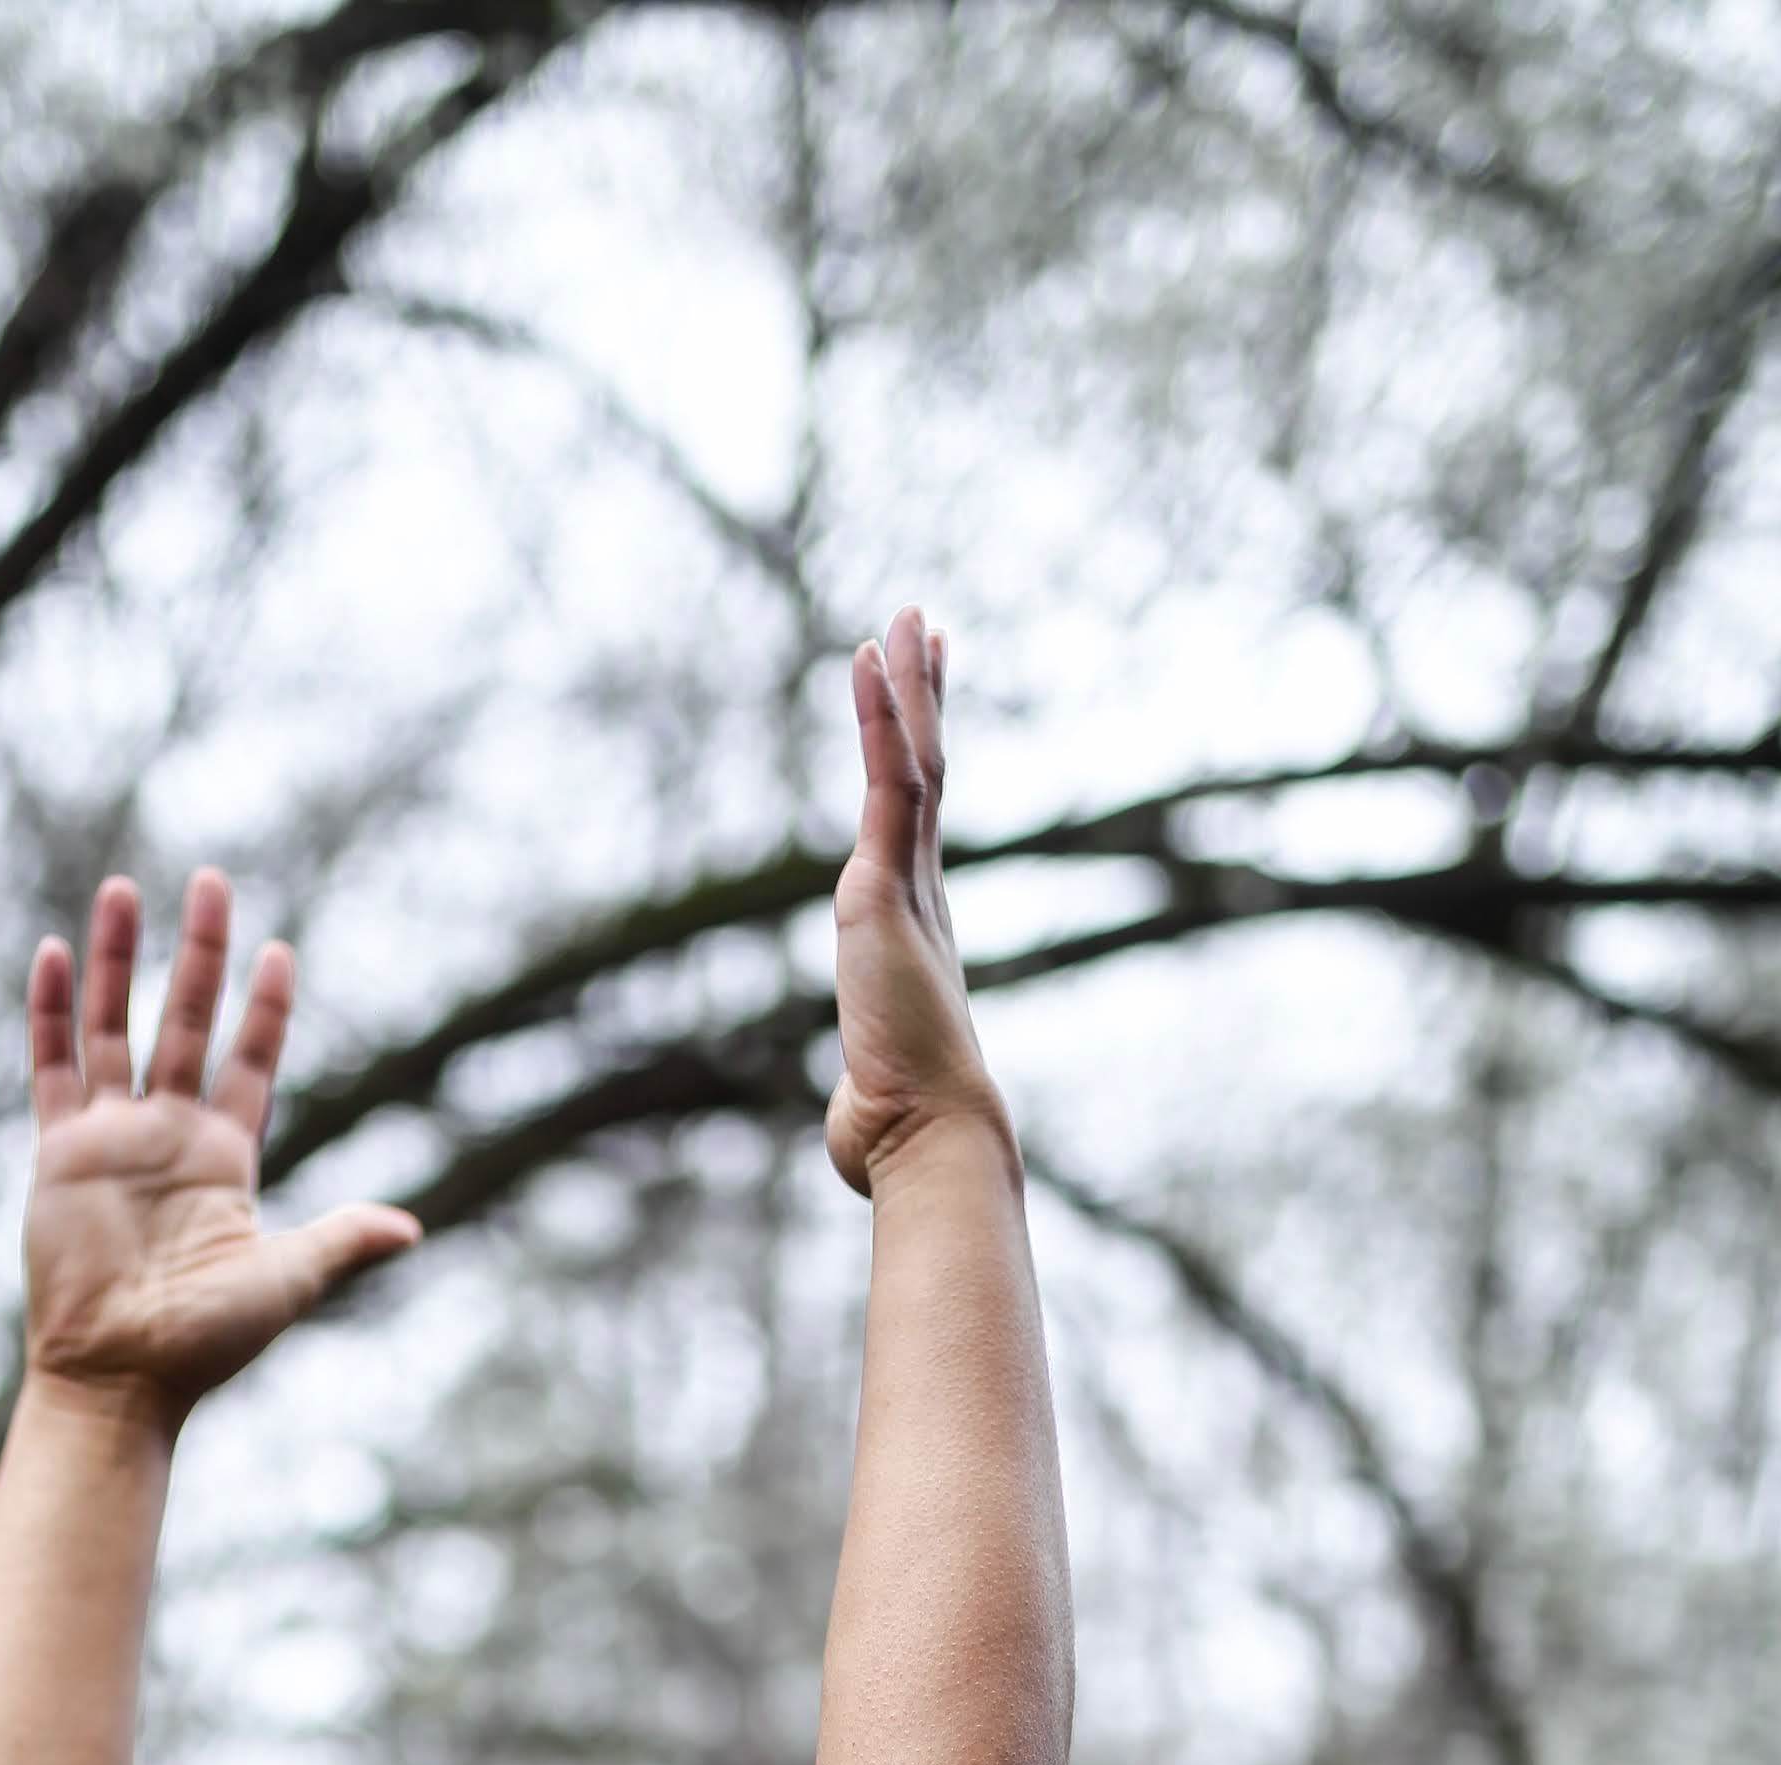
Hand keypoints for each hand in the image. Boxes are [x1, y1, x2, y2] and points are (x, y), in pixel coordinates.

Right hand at [22, 870, 417, 1422]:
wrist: (119, 1377)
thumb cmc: (203, 1342)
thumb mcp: (286, 1281)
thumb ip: (340, 1241)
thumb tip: (410, 1229)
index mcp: (227, 1157)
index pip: (251, 1061)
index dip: (265, 1007)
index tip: (279, 949)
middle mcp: (169, 1135)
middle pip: (187, 1021)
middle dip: (200, 953)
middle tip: (212, 880)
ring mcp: (111, 1138)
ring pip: (115, 1026)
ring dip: (120, 960)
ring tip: (123, 887)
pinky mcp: (60, 1153)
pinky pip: (54, 1068)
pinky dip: (53, 1013)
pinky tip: (59, 954)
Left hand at [826, 609, 1010, 1200]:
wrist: (927, 1132)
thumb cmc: (901, 1128)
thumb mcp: (869, 1090)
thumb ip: (861, 1084)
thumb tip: (853, 1125)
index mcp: (916, 929)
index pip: (916, 826)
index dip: (920, 759)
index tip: (926, 710)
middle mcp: (921, 894)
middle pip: (925, 772)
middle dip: (926, 699)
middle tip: (927, 630)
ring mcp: (908, 884)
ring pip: (915, 760)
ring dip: (909, 685)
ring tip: (905, 617)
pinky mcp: (884, 884)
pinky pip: (888, 780)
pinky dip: (883, 716)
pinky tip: (872, 659)